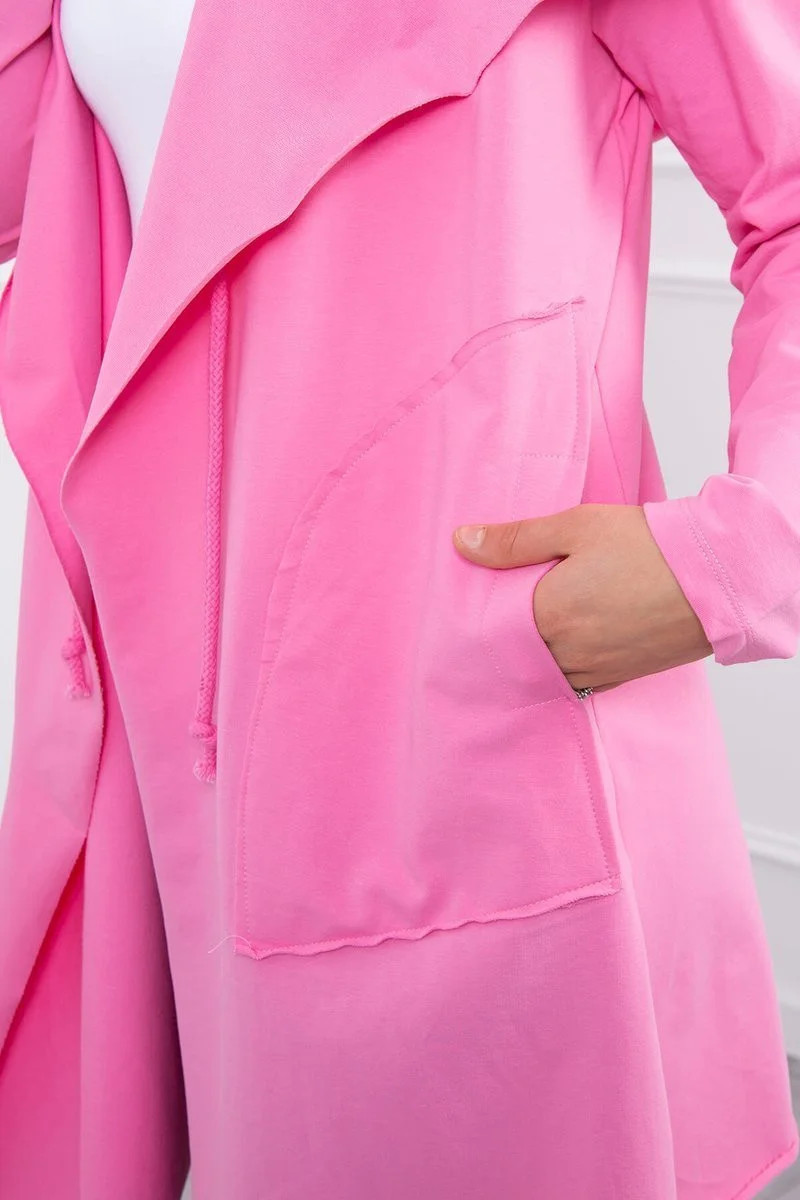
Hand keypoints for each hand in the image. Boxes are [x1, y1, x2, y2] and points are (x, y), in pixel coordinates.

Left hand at [452, 503, 712, 692]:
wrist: (719, 575)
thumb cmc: (648, 544)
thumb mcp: (576, 526)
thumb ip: (515, 539)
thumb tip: (461, 542)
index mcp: (548, 615)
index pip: (491, 628)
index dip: (480, 617)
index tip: (471, 605)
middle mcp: (567, 653)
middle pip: (515, 653)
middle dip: (506, 636)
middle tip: (501, 615)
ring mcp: (594, 671)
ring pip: (544, 670)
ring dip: (536, 654)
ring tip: (538, 624)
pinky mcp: (619, 679)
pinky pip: (575, 680)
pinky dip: (565, 665)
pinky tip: (567, 641)